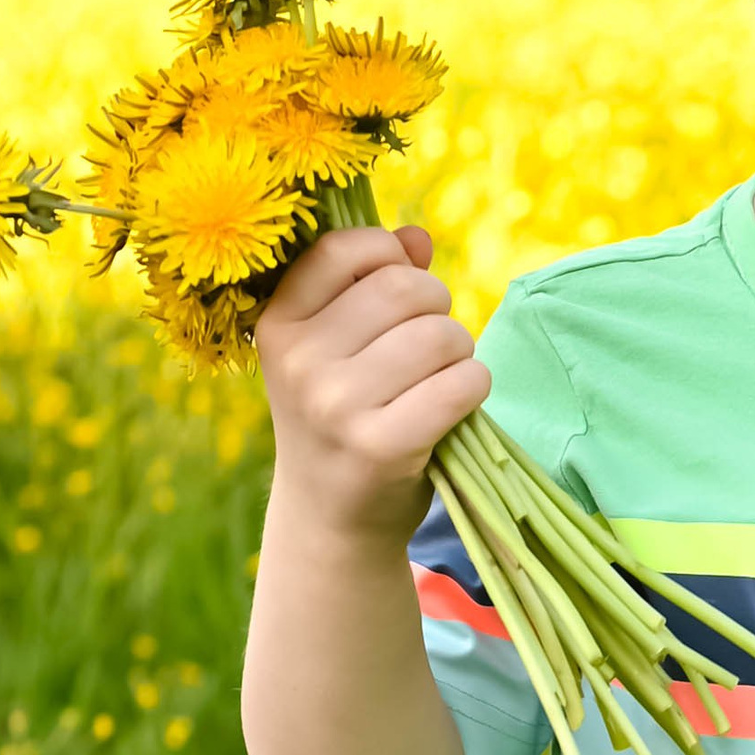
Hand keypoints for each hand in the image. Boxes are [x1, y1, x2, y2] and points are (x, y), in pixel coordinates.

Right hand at [253, 224, 489, 551]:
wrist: (331, 517)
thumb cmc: (345, 413)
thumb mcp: (339, 345)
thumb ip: (376, 281)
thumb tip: (416, 237)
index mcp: (280, 324)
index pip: (345, 248)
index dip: (390, 256)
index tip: (398, 288)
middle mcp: (298, 361)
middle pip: (405, 288)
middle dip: (437, 307)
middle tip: (430, 344)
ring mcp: (335, 405)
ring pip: (441, 334)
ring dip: (459, 352)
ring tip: (438, 378)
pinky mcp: (381, 445)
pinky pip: (463, 382)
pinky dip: (474, 387)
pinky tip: (454, 405)